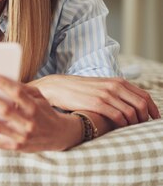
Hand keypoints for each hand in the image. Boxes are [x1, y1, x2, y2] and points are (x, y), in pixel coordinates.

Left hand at [0, 74, 80, 151]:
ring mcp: (22, 136)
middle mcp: (28, 122)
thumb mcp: (38, 96)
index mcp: (34, 107)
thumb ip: (22, 88)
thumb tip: (1, 80)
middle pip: (5, 110)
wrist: (59, 135)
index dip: (3, 83)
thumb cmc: (43, 111)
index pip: (17, 93)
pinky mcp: (15, 146)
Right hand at [30, 75, 159, 126]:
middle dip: (145, 118)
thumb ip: (115, 92)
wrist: (57, 86)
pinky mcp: (96, 103)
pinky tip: (119, 128)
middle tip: (142, 127)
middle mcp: (114, 86)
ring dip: (134, 123)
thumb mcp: (100, 86)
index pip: (144, 96)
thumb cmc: (79, 89)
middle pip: (141, 104)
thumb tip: (130, 104)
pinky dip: (122, 124)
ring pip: (131, 112)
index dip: (153, 110)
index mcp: (116, 81)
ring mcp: (105, 94)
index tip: (154, 120)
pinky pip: (118, 116)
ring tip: (129, 129)